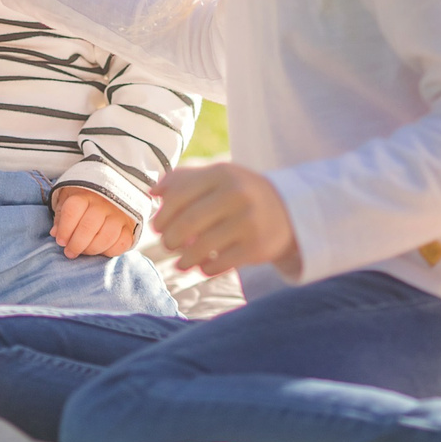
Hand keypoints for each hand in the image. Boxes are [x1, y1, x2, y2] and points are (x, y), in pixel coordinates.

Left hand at [51, 186, 139, 258]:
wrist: (111, 196)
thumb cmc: (84, 202)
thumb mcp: (68, 202)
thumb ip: (61, 218)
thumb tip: (55, 233)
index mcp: (85, 195)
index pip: (73, 210)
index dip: (65, 229)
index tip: (60, 241)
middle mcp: (104, 203)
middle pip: (89, 226)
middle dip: (77, 244)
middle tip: (70, 252)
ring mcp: (119, 214)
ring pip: (106, 236)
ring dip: (92, 249)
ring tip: (84, 252)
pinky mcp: (130, 227)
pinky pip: (122, 243)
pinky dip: (110, 251)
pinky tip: (101, 250)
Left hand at [151, 162, 297, 277]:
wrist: (288, 209)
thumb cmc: (241, 192)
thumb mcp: (218, 177)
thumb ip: (184, 179)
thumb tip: (152, 191)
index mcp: (221, 173)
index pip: (179, 196)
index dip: (162, 216)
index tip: (157, 227)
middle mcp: (236, 194)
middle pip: (188, 223)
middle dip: (170, 239)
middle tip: (167, 245)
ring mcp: (249, 221)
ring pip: (202, 247)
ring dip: (184, 259)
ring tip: (180, 262)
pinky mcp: (257, 246)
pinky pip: (220, 264)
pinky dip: (205, 268)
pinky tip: (202, 266)